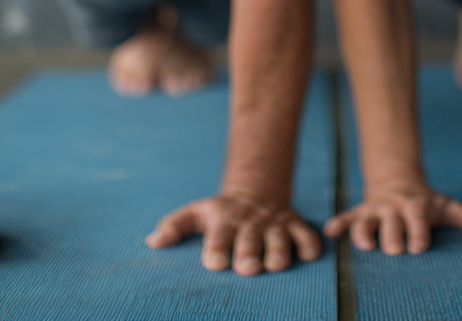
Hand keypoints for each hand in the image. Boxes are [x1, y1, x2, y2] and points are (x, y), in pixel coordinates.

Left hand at [147, 191, 321, 275]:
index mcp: (225, 220)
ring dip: (278, 250)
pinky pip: (305, 233)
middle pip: (249, 238)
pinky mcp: (294, 224)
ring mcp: (274, 223)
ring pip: (279, 237)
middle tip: (247, 269)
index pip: (218, 235)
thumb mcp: (197, 213)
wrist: (256, 192)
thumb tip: (151, 242)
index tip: (214, 263)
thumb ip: (175, 226)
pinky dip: (308, 243)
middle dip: (249, 252)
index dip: (216, 248)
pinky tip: (309, 254)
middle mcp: (250, 222)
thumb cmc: (221, 213)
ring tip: (276, 265)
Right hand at [323, 182, 461, 254]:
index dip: (418, 232)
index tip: (419, 247)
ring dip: (362, 230)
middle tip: (392, 250)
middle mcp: (394, 206)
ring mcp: (376, 208)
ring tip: (363, 244)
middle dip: (391, 234)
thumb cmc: (427, 202)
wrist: (398, 180)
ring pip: (366, 219)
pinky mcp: (361, 211)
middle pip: (392, 222)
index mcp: (416, 206)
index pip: (418, 219)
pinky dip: (338, 223)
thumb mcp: (448, 207)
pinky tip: (330, 232)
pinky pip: (347, 216)